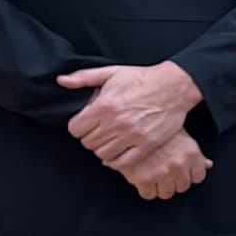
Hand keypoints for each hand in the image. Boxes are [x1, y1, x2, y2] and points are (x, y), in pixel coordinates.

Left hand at [59, 62, 202, 178]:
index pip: (75, 129)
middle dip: (91, 137)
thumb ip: (83, 77)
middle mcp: (116, 123)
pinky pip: (123, 162)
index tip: (86, 124)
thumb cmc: (142, 79)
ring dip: (103, 149)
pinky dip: (117, 160)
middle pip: (88, 143)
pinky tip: (120, 151)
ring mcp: (132, 136)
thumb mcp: (111, 72)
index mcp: (104, 106)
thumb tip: (61, 81)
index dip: (78, 127)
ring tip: (110, 140)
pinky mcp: (147, 145)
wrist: (174, 86)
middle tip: (100, 131)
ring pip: (103, 154)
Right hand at [125, 133, 212, 200]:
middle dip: (174, 182)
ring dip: (160, 187)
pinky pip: (148, 194)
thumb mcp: (180, 135)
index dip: (189, 175)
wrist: (130, 126)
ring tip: (154, 175)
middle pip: (182, 187)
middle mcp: (178, 165)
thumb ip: (195, 153)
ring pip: (167, 193)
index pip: (198, 177)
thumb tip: (208, 164)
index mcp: (191, 154)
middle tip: (165, 173)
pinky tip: (144, 179)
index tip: (182, 173)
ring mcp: (161, 173)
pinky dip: (146, 189)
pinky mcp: (143, 179)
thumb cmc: (156, 128)